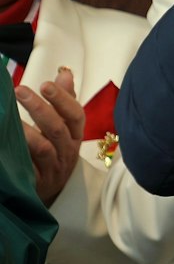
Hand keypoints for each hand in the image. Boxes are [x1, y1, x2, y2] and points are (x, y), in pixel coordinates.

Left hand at [18, 67, 84, 205]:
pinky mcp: (39, 181)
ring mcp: (54, 167)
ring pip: (44, 148)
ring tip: (10, 118)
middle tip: (20, 90)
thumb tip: (65, 73)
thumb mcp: (63, 127)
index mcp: (75, 135)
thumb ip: (64, 101)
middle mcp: (68, 150)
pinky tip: (8, 142)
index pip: (75, 114)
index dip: (62, 99)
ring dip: (27, 132)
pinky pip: (29, 167)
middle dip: (40, 108)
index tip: (46, 83)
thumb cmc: (55, 152)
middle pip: (57, 128)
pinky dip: (20, 154)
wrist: (52, 190)